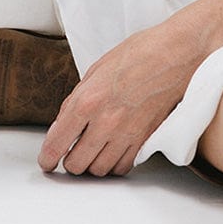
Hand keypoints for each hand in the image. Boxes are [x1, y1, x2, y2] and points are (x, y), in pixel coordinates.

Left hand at [37, 15, 207, 177]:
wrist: (175, 55)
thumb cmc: (139, 53)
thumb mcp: (97, 68)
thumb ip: (78, 98)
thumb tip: (65, 122)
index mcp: (88, 101)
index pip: (57, 142)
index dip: (47, 156)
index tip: (47, 160)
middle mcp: (105, 123)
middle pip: (76, 164)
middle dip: (68, 161)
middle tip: (69, 153)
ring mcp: (126, 134)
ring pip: (99, 170)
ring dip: (91, 165)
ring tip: (90, 153)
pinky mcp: (144, 140)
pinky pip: (122, 167)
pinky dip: (113, 164)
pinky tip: (112, 151)